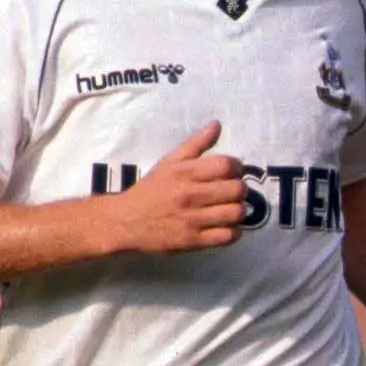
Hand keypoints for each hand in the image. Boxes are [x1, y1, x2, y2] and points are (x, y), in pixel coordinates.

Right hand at [101, 121, 244, 253]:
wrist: (125, 222)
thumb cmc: (150, 190)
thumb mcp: (168, 162)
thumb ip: (195, 144)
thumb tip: (217, 125)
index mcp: (184, 173)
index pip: (227, 166)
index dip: (237, 168)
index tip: (232, 173)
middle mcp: (189, 195)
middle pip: (237, 189)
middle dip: (239, 189)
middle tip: (231, 192)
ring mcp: (192, 220)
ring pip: (236, 213)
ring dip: (238, 210)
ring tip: (229, 209)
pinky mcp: (193, 241)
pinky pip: (228, 236)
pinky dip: (233, 232)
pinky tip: (225, 226)